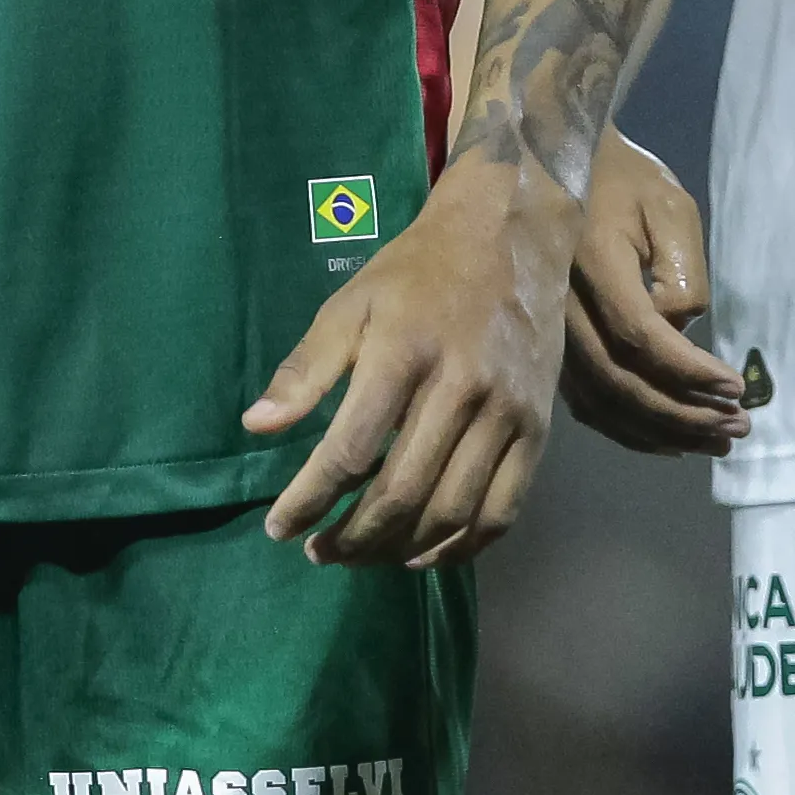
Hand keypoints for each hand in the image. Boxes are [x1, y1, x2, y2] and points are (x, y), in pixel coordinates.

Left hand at [244, 148, 579, 566]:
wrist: (510, 238)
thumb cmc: (417, 273)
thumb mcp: (351, 304)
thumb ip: (306, 369)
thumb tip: (256, 427)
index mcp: (403, 355)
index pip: (350, 451)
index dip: (309, 500)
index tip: (279, 528)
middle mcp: (460, 390)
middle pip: (401, 494)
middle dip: (352, 538)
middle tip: (319, 552)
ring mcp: (506, 415)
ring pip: (451, 512)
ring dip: (398, 550)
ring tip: (361, 556)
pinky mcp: (538, 431)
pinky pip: (502, 512)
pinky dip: (460, 547)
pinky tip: (423, 553)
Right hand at [561, 132, 745, 457]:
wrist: (557, 168)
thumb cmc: (624, 183)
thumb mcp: (668, 206)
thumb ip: (682, 269)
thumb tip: (681, 329)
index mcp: (593, 261)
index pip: (640, 334)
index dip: (690, 370)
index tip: (737, 386)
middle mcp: (561, 304)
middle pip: (620, 380)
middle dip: (685, 413)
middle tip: (738, 425)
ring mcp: (550, 330)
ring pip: (602, 401)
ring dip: (662, 431)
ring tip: (717, 440)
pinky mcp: (552, 346)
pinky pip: (586, 402)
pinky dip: (629, 429)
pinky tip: (669, 439)